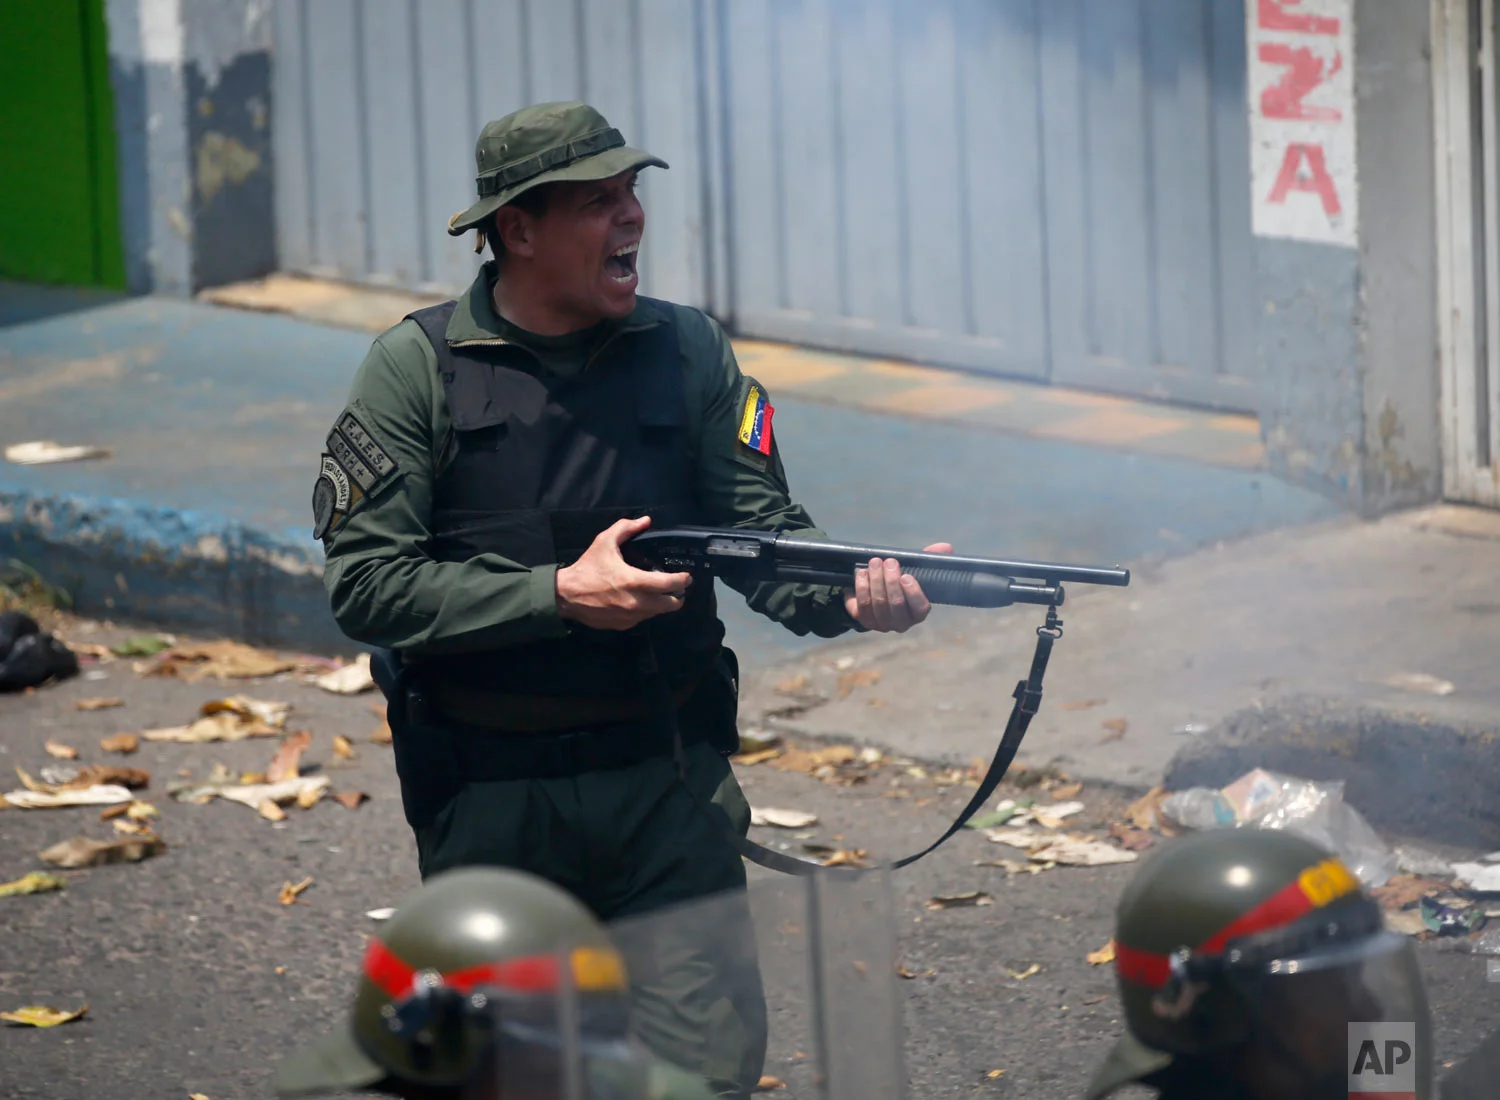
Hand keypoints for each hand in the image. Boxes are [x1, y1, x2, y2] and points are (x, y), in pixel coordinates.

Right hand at [555, 516, 693, 630]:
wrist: (566, 596)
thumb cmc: (587, 569)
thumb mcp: (604, 542)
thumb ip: (625, 529)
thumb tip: (645, 521)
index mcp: (636, 581)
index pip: (670, 584)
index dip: (683, 580)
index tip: (687, 576)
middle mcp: (637, 602)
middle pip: (672, 605)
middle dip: (678, 595)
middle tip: (677, 587)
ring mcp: (631, 617)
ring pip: (658, 613)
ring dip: (662, 604)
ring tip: (659, 593)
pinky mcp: (623, 625)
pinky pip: (643, 619)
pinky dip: (646, 611)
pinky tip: (640, 601)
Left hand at [843, 543, 952, 631]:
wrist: (872, 592)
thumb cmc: (899, 582)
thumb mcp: (914, 569)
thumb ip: (929, 559)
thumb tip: (946, 547)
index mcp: (918, 612)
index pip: (920, 608)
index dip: (914, 593)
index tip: (906, 576)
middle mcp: (901, 623)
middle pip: (896, 604)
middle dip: (891, 581)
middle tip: (889, 562)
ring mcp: (882, 624)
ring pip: (878, 603)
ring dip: (876, 580)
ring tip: (874, 563)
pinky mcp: (865, 620)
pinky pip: (862, 605)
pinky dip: (862, 587)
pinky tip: (862, 573)